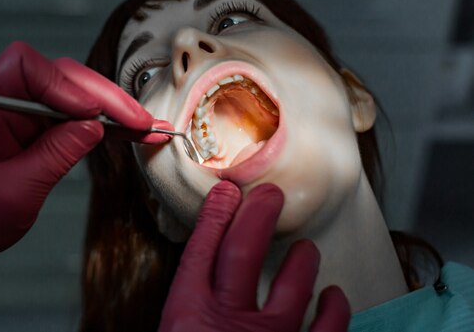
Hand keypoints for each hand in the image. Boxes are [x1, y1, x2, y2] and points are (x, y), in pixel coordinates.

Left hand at [0, 41, 159, 273]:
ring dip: (113, 108)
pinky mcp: (42, 129)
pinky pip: (78, 116)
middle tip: (139, 121)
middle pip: (63, 76)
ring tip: (147, 126)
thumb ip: (56, 154)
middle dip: (104, 96)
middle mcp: (8, 102)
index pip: (24, 66)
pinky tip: (135, 131)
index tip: (89, 113)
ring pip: (78, 92)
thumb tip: (95, 127)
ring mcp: (27, 114)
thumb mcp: (15, 191)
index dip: (62, 83)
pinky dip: (107, 123)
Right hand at [159, 181, 349, 331]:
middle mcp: (225, 322)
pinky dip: (335, 312)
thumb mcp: (175, 330)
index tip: (226, 192)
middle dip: (258, 214)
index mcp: (187, 315)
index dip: (215, 214)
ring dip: (302, 262)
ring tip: (307, 248)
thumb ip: (187, 307)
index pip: (201, 250)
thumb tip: (204, 276)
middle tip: (271, 194)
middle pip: (243, 252)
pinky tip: (333, 295)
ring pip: (291, 289)